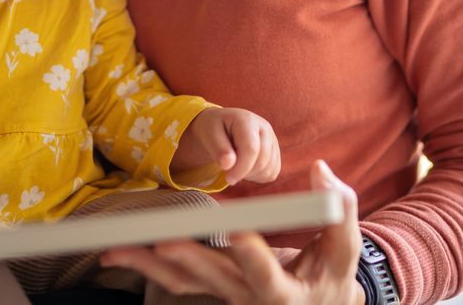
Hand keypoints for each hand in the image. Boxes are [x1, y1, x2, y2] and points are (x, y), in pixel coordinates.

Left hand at [101, 160, 364, 303]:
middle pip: (213, 278)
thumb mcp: (345, 246)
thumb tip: (321, 171)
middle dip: (187, 259)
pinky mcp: (211, 287)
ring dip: (148, 266)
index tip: (237, 234)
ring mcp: (226, 294)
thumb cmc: (333, 272)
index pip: (266, 274)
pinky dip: (145, 266)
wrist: (318, 301)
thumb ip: (339, 208)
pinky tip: (118, 255)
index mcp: (285, 292)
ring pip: (184, 282)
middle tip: (163, 241)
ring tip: (117, 251)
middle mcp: (249, 298)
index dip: (252, 255)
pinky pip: (174, 279)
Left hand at [172, 107, 280, 184]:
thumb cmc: (214, 129)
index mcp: (247, 120)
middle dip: (244, 173)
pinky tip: (245, 167)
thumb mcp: (209, 134)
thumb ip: (218, 149)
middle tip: (228, 172)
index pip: (251, 149)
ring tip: (235, 165)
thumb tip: (228, 164)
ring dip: (250, 175)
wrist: (222, 127)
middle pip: (262, 161)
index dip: (240, 168)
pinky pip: (271, 173)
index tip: (228, 179)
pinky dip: (257, 176)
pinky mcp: (275, 153)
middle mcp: (264, 128)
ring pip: (268, 169)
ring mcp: (272, 140)